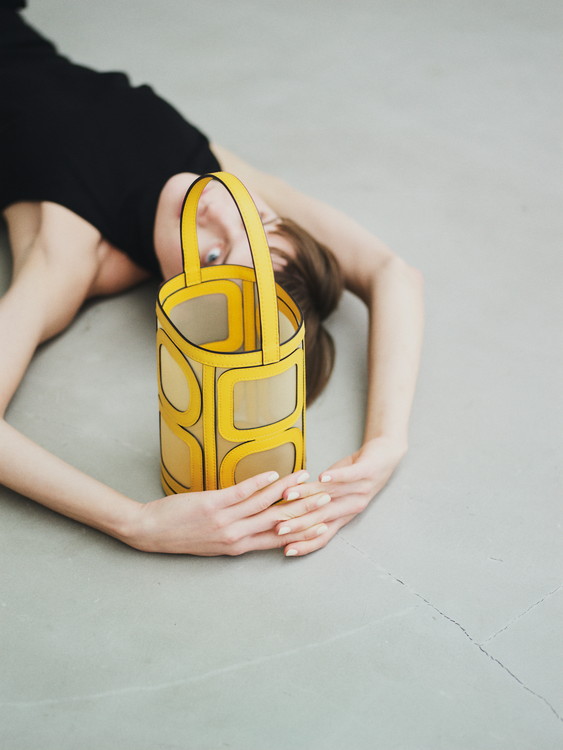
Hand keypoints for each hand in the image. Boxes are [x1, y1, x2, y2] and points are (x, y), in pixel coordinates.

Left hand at [121, 470, 333, 555]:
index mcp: (239, 547)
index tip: (323, 519)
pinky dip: (259, 482)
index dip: (303, 528)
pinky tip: (272, 473)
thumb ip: (238, 534)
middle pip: (278, 521)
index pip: (279, 538)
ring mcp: (224, 520)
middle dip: (304, 508)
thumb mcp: (215, 544)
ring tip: (304, 478)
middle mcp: (236, 536)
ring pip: (264, 505)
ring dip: (287, 490)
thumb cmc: (182, 537)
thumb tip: (260, 522)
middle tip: (326, 496)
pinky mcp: (212, 504)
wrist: (150, 533)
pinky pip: (241, 493)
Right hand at [274, 436, 407, 556]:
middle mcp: (352, 506)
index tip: (285, 549)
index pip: (323, 535)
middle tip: (279, 527)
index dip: (305, 543)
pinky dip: (334, 477)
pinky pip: (349, 476)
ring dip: (307, 496)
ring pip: (330, 495)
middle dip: (299, 524)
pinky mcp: (367, 472)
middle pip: (322, 518)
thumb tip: (288, 509)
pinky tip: (320, 477)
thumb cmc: (356, 476)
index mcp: (344, 515)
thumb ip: (316, 502)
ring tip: (288, 497)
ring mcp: (361, 489)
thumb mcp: (336, 493)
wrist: (385, 457)